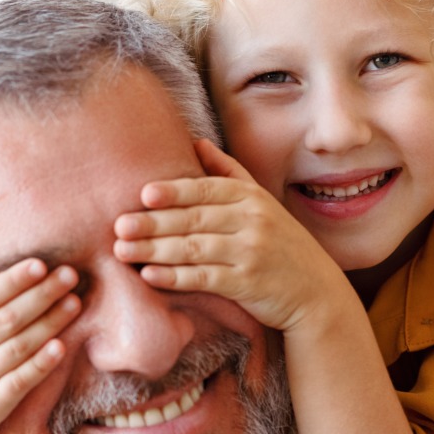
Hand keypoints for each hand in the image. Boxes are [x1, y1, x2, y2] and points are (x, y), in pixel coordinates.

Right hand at [0, 232, 79, 433]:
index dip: (12, 281)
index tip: (40, 264)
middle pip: (5, 320)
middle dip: (40, 296)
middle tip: (71, 275)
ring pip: (16, 349)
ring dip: (48, 325)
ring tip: (75, 303)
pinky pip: (18, 385)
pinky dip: (39, 366)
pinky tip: (62, 347)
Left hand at [115, 139, 352, 333]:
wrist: (315, 292)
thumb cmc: (281, 245)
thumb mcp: (261, 203)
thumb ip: (228, 173)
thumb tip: (196, 141)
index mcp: (251, 198)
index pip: (207, 189)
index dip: (175, 191)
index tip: (143, 194)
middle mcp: (252, 221)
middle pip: (194, 219)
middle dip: (153, 222)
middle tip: (118, 225)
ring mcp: (250, 253)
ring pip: (194, 248)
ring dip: (154, 250)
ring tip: (122, 251)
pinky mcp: (247, 284)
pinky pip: (204, 278)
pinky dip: (174, 277)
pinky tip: (149, 275)